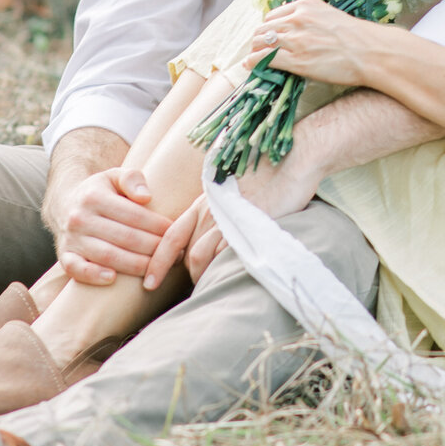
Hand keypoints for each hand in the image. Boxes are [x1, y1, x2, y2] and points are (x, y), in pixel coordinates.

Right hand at [51, 163, 169, 285]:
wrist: (66, 204)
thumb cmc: (101, 191)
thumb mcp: (115, 176)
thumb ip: (132, 179)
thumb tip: (146, 197)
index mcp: (94, 196)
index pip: (134, 215)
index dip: (158, 226)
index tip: (175, 233)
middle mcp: (80, 218)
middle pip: (125, 237)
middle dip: (153, 248)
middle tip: (174, 255)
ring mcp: (71, 238)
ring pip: (107, 255)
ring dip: (135, 265)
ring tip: (156, 269)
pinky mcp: (64, 256)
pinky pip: (76, 269)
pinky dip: (93, 275)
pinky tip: (113, 279)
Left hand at [142, 134, 327, 287]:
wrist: (295, 156)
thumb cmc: (273, 175)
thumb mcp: (238, 192)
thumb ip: (223, 212)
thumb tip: (217, 238)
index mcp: (206, 200)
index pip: (172, 235)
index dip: (158, 261)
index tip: (149, 282)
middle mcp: (210, 207)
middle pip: (186, 251)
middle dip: (186, 275)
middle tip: (197, 288)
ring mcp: (227, 215)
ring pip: (199, 256)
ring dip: (202, 277)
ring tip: (211, 287)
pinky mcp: (245, 222)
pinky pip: (222, 254)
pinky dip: (219, 271)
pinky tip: (227, 278)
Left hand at [246, 0, 372, 83]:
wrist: (370, 52)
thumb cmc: (356, 37)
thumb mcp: (330, 16)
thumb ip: (310, 17)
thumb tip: (292, 23)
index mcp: (306, 5)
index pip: (274, 15)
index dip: (269, 27)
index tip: (269, 36)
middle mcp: (297, 19)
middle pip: (264, 28)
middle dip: (259, 39)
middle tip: (258, 48)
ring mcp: (295, 40)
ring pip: (261, 42)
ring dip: (254, 50)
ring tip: (253, 58)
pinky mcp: (296, 60)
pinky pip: (265, 59)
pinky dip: (254, 62)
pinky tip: (251, 66)